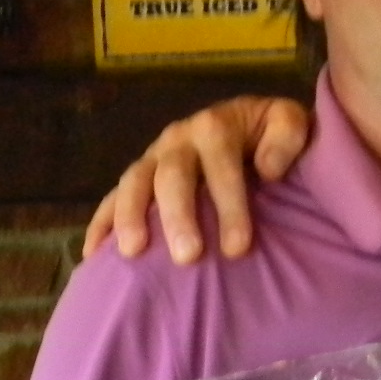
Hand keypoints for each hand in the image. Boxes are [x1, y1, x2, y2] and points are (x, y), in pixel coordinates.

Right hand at [83, 95, 314, 263]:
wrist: (250, 127)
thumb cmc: (271, 135)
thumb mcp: (287, 121)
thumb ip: (287, 134)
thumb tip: (268, 168)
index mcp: (215, 125)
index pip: (220, 164)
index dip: (228, 205)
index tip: (238, 248)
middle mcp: (178, 139)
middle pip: (172, 176)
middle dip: (178, 217)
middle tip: (188, 258)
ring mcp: (152, 158)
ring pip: (134, 183)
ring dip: (130, 217)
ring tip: (133, 252)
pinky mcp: (137, 178)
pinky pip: (111, 199)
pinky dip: (100, 224)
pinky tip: (93, 256)